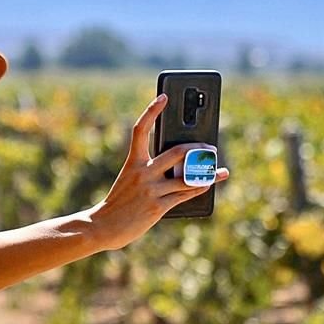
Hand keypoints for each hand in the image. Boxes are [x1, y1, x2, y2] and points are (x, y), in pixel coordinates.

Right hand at [90, 94, 228, 249]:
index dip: (152, 111)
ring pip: (187, 177)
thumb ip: (151, 172)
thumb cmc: (119, 202)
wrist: (103, 226)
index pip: (141, 129)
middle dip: (198, 149)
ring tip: (220, 171)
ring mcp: (151, 190)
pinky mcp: (158, 207)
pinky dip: (200, 188)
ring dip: (208, 173)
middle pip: (177, 152)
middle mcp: (143, 172)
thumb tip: (180, 168)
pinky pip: (185, 194)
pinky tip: (209, 185)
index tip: (164, 97)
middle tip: (210, 148)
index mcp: (133, 162)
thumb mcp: (130, 180)